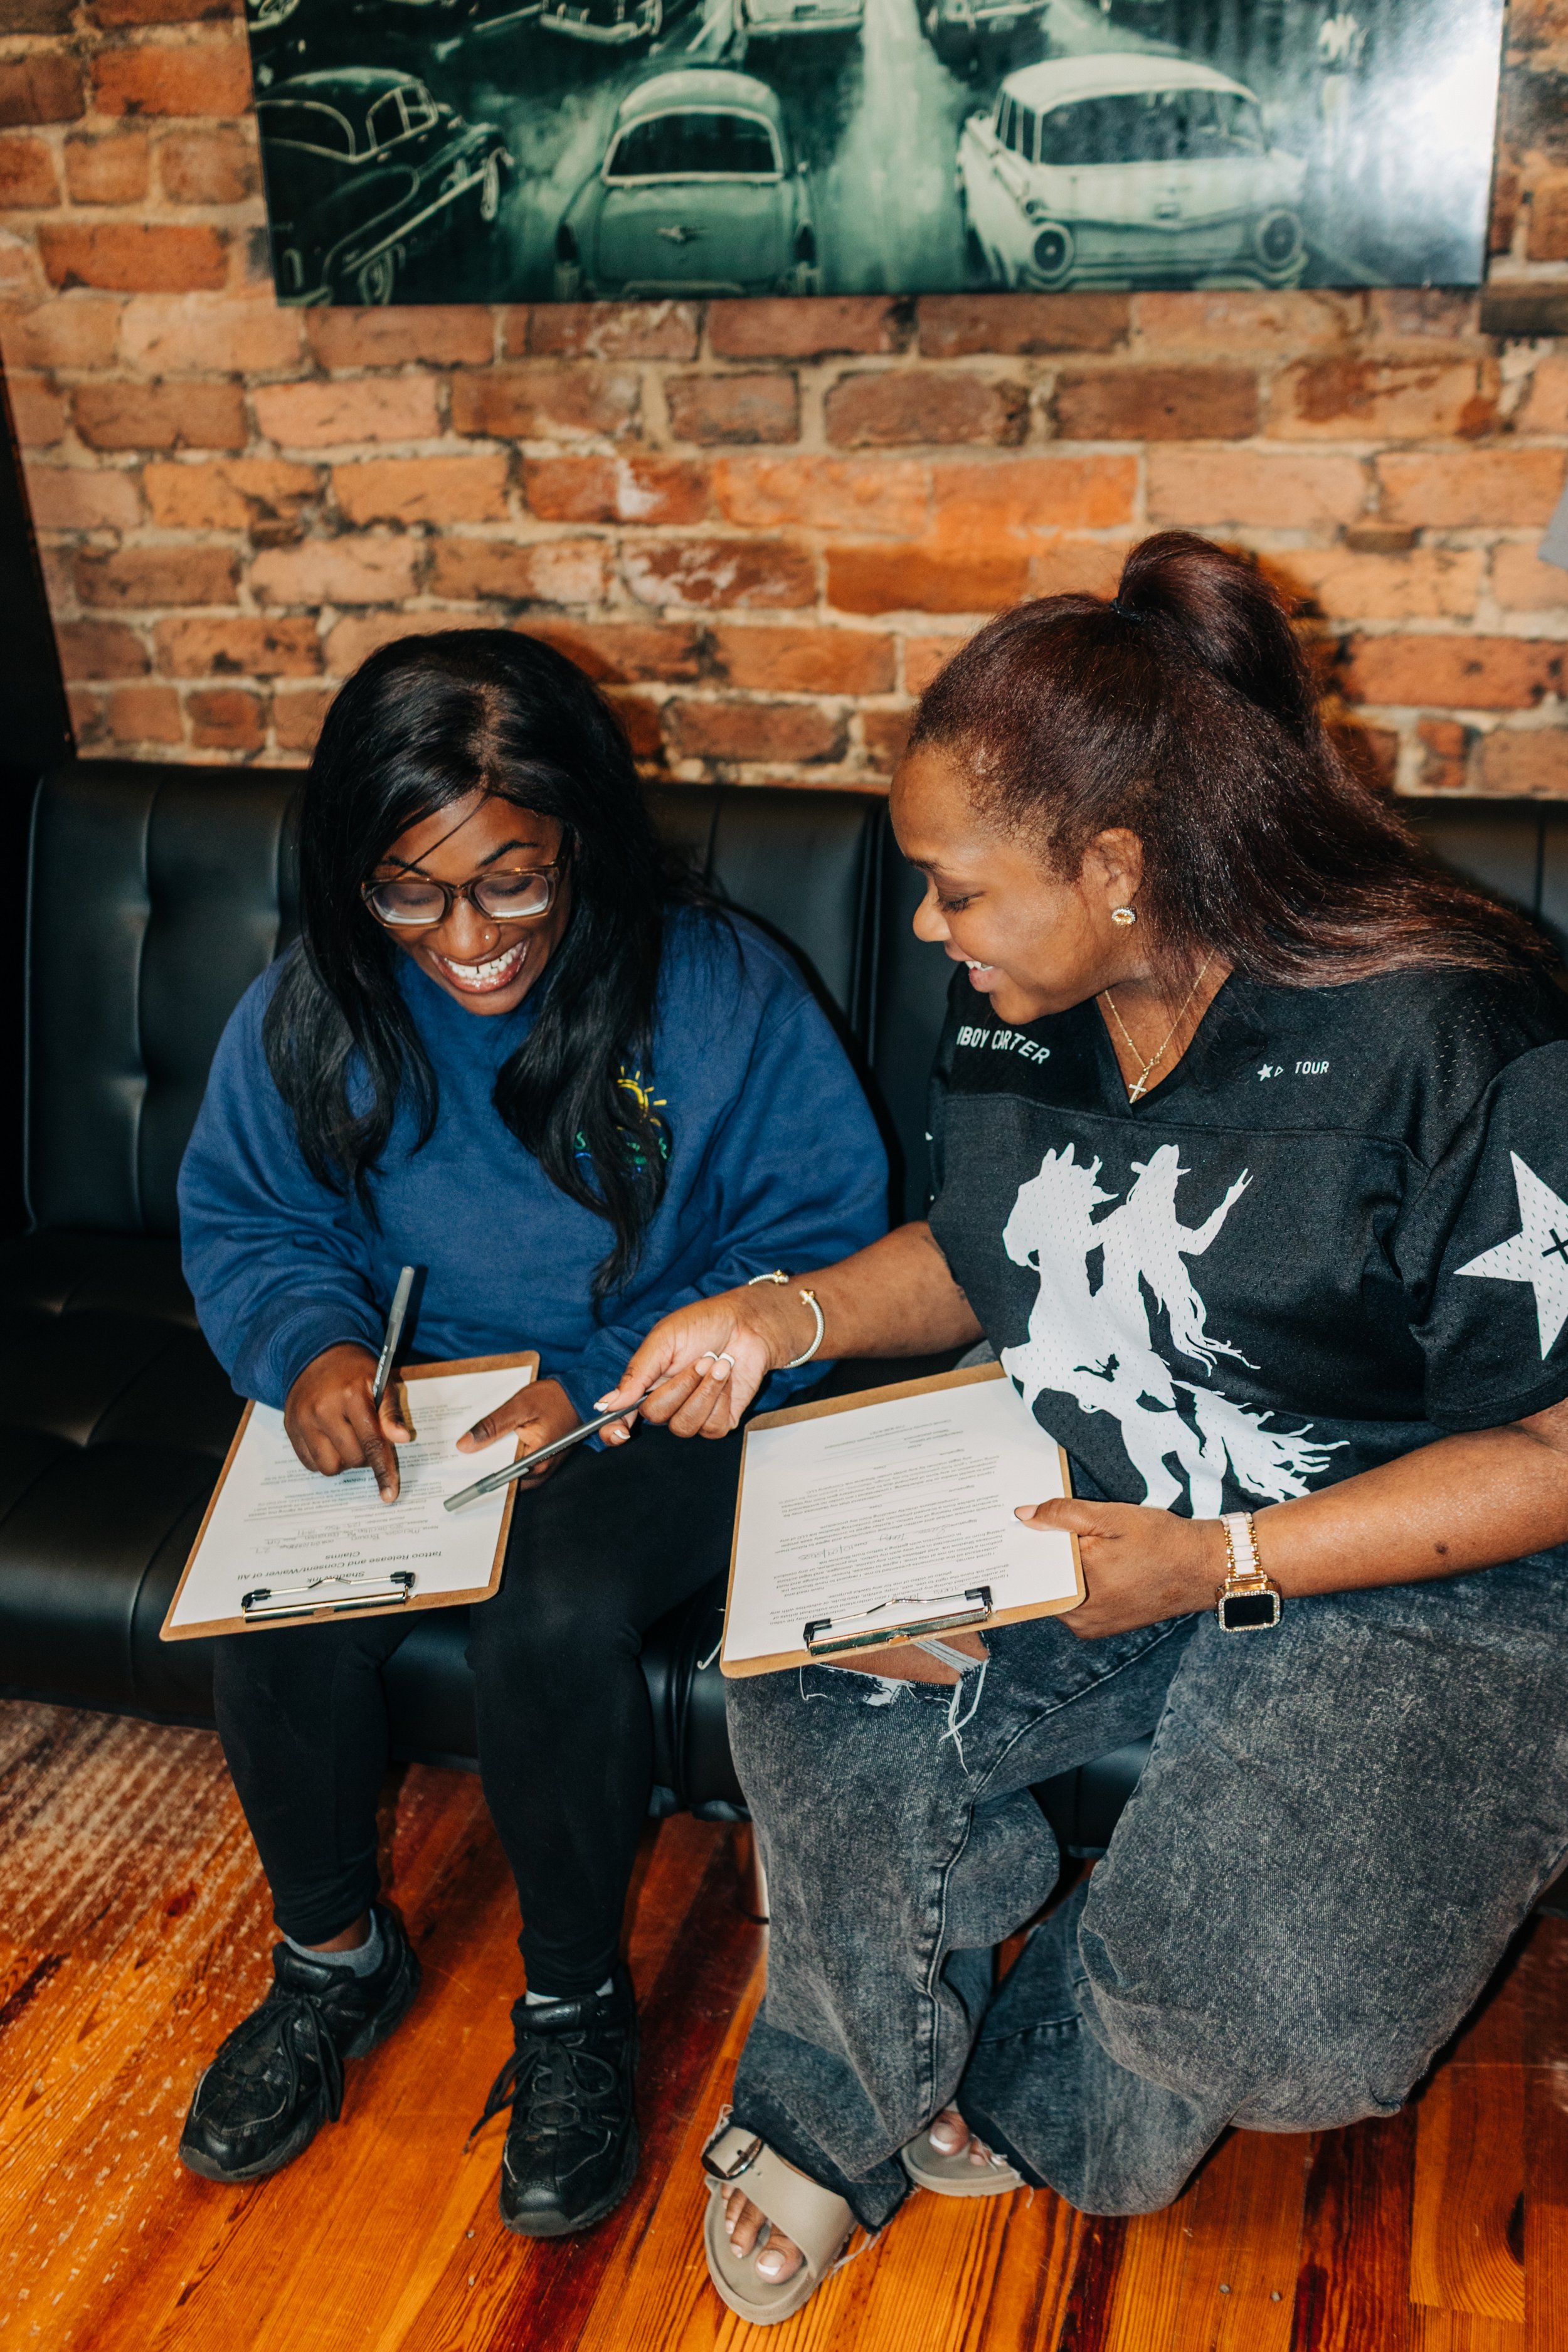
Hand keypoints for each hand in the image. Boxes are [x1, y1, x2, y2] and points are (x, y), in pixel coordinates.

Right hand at [284, 1343, 412, 1503]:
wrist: (316, 1354)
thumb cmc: (354, 1371)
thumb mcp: (380, 1382)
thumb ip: (390, 1413)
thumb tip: (403, 1439)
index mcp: (351, 1395)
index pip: (372, 1443)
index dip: (383, 1471)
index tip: (389, 1494)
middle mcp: (323, 1409)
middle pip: (353, 1459)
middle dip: (366, 1456)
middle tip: (366, 1436)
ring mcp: (303, 1420)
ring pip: (330, 1467)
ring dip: (344, 1461)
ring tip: (347, 1439)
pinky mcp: (290, 1428)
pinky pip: (310, 1463)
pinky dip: (324, 1459)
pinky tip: (330, 1440)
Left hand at [454, 1376, 579, 1485]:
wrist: (579, 1394)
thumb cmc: (555, 1398)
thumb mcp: (520, 1406)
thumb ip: (492, 1426)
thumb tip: (465, 1445)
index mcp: (537, 1460)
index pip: (501, 1479)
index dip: (479, 1475)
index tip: (459, 1472)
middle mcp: (541, 1470)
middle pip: (504, 1478)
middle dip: (484, 1467)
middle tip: (462, 1457)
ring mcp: (542, 1466)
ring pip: (509, 1471)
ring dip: (494, 1461)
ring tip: (475, 1448)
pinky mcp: (541, 1459)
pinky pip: (517, 1463)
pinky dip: (505, 1455)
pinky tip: (494, 1443)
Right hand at [594, 1286, 810, 1441]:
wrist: (747, 1325)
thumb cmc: (702, 1326)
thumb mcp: (664, 1339)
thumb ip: (637, 1372)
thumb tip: (609, 1403)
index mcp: (645, 1384)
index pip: (620, 1419)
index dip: (614, 1431)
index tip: (620, 1433)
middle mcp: (666, 1403)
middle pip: (656, 1417)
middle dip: (680, 1386)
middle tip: (699, 1360)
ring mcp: (692, 1414)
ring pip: (684, 1426)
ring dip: (704, 1391)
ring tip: (716, 1364)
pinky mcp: (719, 1421)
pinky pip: (711, 1427)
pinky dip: (721, 1400)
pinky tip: (726, 1378)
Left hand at [1017, 1497, 1226, 1638]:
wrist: (1202, 1569)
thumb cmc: (1161, 1541)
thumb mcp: (1111, 1517)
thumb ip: (1063, 1515)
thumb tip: (1023, 1515)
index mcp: (1077, 1593)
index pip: (1033, 1566)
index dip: (1027, 1542)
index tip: (1019, 1525)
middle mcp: (1079, 1619)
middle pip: (1045, 1579)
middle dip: (1045, 1553)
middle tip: (1044, 1526)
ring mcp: (1091, 1626)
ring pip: (1060, 1590)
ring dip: (1063, 1568)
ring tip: (1075, 1543)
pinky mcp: (1102, 1627)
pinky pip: (1076, 1601)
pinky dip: (1078, 1581)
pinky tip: (1091, 1561)